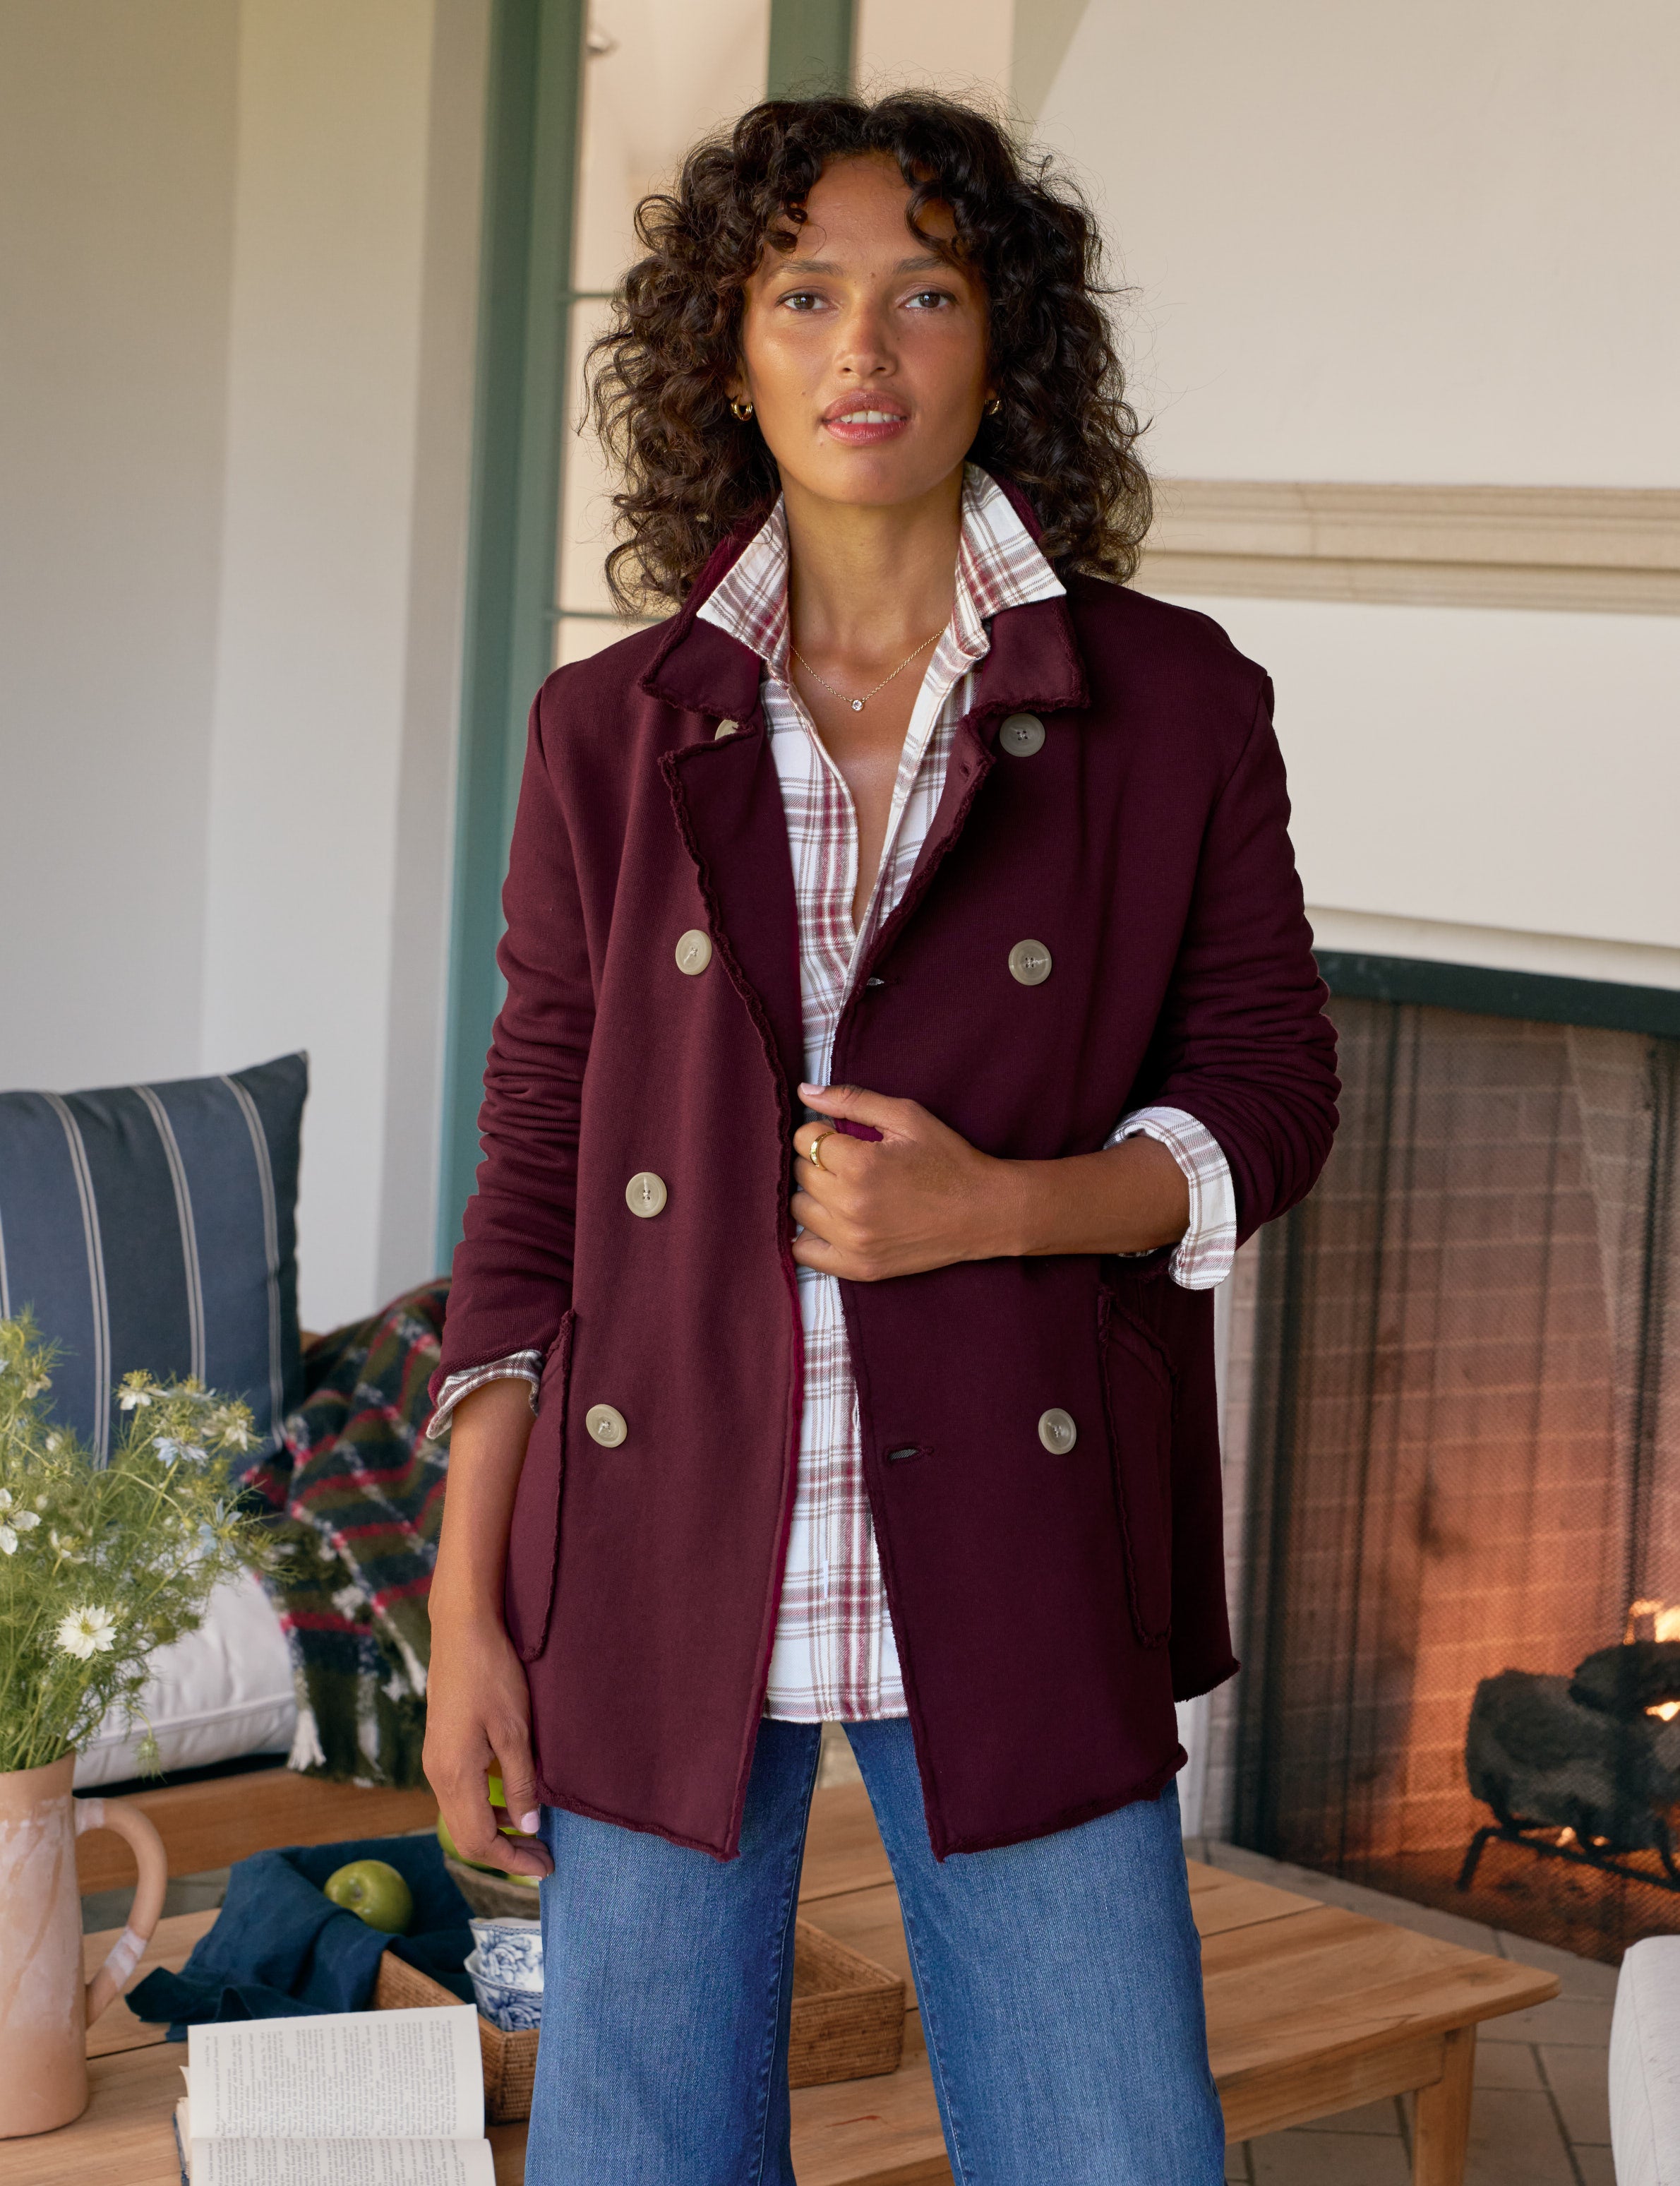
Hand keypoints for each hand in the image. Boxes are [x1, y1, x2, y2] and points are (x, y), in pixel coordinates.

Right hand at [422, 1605, 553, 1878]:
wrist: (461, 1630)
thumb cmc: (492, 1674)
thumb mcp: (516, 1730)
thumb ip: (521, 1782)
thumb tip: (528, 1827)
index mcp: (455, 1775)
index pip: (479, 1841)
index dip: (512, 1861)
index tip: (545, 1868)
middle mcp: (437, 1775)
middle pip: (466, 1837)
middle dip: (504, 1853)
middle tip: (542, 1857)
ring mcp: (435, 1762)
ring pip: (461, 1817)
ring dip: (495, 1832)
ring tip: (532, 1835)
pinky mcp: (441, 1748)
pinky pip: (460, 1796)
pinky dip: (486, 1809)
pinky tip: (512, 1802)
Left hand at [790, 1081, 1015, 1280]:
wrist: (984, 1211)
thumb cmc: (948, 1159)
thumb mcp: (906, 1117)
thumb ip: (852, 1101)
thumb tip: (803, 1092)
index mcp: (860, 1164)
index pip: (806, 1138)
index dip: (822, 1131)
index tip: (843, 1137)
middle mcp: (850, 1206)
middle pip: (800, 1172)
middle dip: (818, 1160)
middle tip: (849, 1161)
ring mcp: (852, 1241)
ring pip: (799, 1208)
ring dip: (815, 1195)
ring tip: (844, 1188)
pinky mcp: (858, 1267)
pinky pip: (804, 1252)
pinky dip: (811, 1234)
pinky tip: (832, 1220)